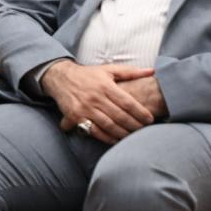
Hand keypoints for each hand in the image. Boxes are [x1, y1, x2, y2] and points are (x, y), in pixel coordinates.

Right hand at [42, 61, 157, 143]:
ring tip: (133, 136)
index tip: (150, 119)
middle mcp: (95, 97)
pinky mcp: (75, 117)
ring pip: (108, 125)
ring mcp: (85, 108)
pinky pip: (94, 131)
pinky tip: (116, 140)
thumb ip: (130, 72)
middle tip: (144, 130)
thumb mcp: (108, 70)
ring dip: (122, 133)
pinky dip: (106, 138)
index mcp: (105, 85)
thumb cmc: (87, 74)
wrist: (60, 77)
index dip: (140, 112)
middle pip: (120, 116)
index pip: (127, 102)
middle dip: (134, 125)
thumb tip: (151, 70)